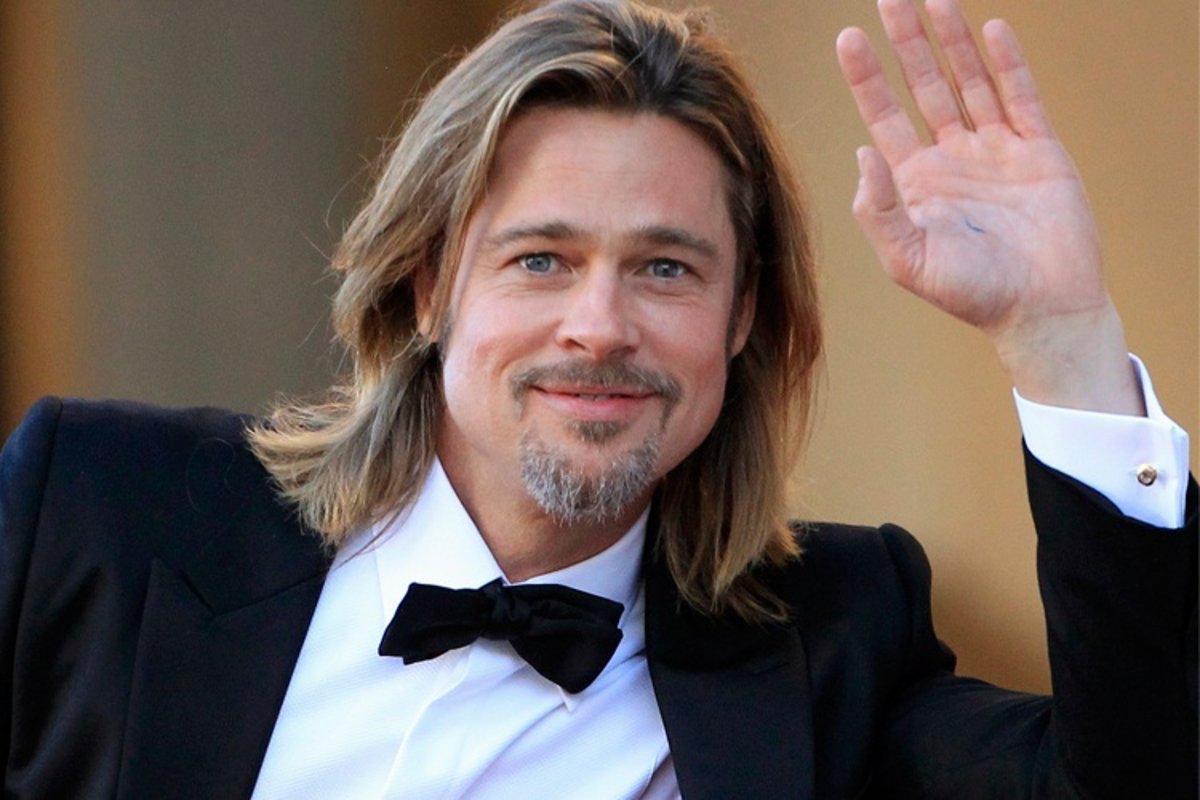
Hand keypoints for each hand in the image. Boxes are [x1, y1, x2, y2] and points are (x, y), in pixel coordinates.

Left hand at [836, 0, 1142, 414]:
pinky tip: (992, 30)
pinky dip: (1008, 64)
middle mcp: (952, 159)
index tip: (847, 38)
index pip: (883, 118)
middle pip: (923, 87)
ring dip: (952, 43)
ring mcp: (996, 151)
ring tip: (934, 0)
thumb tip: (860, 152)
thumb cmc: (971, 294)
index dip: (867, 78)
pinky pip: (1021, 97)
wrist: (1040, 309)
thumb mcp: (908, 259)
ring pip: (969, 83)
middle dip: (906, 44)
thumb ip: (879, 210)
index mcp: (915, 183)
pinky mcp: (1039, 151)